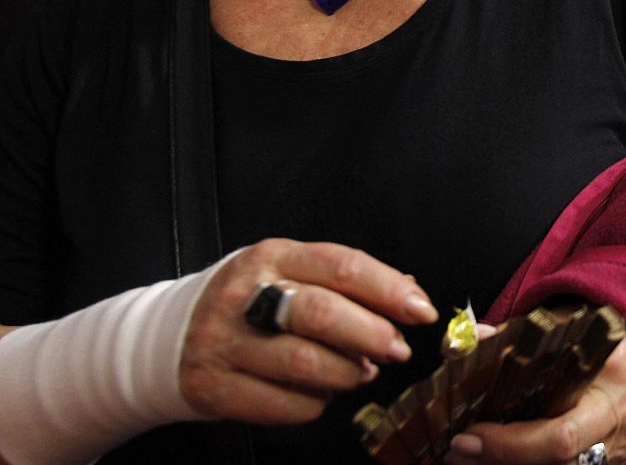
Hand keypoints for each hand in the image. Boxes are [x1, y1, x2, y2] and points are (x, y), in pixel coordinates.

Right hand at [179, 240, 437, 424]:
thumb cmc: (250, 301)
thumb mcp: (289, 272)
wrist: (169, 335)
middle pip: (321, 313)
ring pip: (301, 362)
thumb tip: (408, 292)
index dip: (388, 289)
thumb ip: (344, 281)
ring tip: (361, 373)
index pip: (340, 266)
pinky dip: (313, 403)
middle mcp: (245, 295)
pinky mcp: (212, 387)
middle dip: (371, 334)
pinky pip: (279, 404)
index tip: (421, 310)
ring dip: (346, 373)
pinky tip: (321, 394)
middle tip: (397, 349)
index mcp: (272, 256)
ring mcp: (223, 342)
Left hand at [445, 330, 625, 463]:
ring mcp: (612, 455)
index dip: (512, 445)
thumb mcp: (574, 326)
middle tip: (455, 452)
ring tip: (465, 457)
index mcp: (612, 388)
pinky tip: (493, 458)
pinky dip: (523, 463)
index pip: (562, 436)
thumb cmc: (610, 340)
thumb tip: (470, 339)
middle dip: (500, 463)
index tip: (470, 435)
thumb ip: (522, 334)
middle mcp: (614, 432)